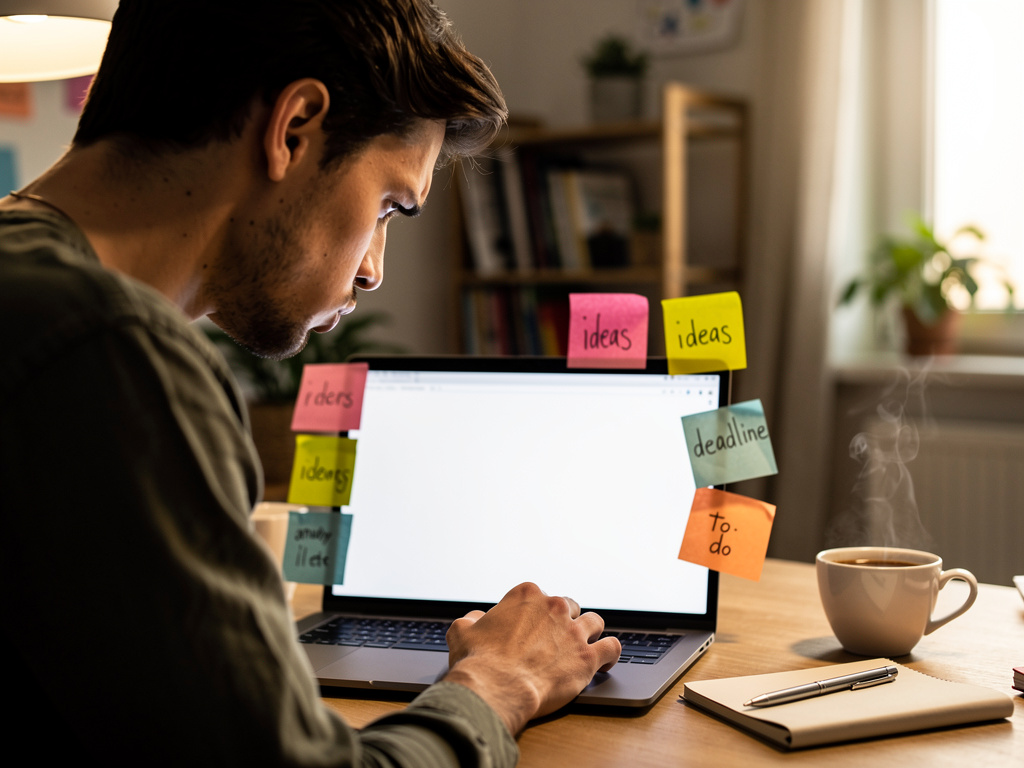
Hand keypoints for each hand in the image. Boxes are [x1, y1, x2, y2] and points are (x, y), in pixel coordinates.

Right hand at [442, 582, 621, 733]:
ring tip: (584, 645)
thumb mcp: (462, 631)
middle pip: (568, 606)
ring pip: (594, 622)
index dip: (536, 614)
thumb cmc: (478, 662)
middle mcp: (554, 606)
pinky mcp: (588, 656)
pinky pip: (612, 647)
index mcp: (526, 595)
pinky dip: (611, 653)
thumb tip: (478, 619)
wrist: (496, 688)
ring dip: (589, 632)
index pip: (539, 596)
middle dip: (563, 621)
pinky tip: (606, 661)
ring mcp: (574, 631)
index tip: (532, 628)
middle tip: (556, 639)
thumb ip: (474, 620)